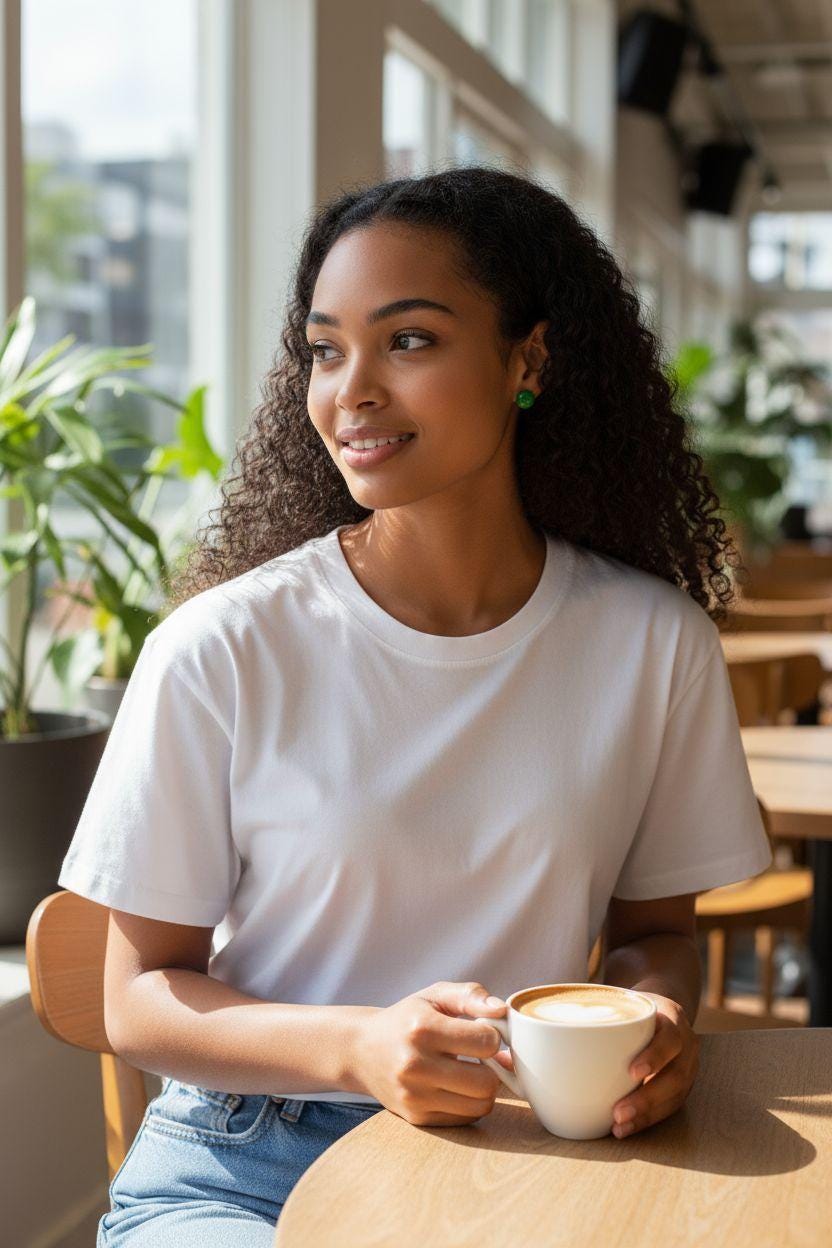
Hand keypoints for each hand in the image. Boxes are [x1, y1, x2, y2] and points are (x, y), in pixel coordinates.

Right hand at [351, 981, 512, 1125]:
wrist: (360, 1050)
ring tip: (471, 1070)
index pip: (486, 1042)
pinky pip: (465, 1119)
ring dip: (484, 1088)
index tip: (482, 1031)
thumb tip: (501, 1010)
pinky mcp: (416, 1117)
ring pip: (480, 1106)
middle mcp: (416, 1065)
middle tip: (481, 1056)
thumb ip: (471, 995)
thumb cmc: (406, 1019)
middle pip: (487, 1082)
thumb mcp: (435, 995)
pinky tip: (456, 1085)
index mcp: (422, 1028)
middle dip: (493, 1068)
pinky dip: (468, 1103)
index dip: (493, 1035)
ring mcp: (414, 1096)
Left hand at [611, 991, 699, 1137]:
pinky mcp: (682, 1086)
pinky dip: (647, 1120)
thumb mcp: (623, 1000)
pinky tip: (626, 1128)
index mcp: (672, 1019)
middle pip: (675, 1076)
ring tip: (618, 1126)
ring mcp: (688, 1068)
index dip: (655, 1056)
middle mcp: (686, 1045)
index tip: (632, 1072)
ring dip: (646, 1115)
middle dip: (647, 1098)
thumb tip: (547, 1032)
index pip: (670, 1038)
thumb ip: (597, 1011)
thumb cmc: (633, 1008)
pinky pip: (669, 1107)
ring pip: (674, 1097)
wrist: (662, 1011)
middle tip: (618, 1112)